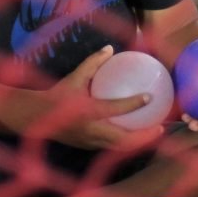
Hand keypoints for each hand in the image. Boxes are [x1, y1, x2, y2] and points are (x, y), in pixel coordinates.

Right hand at [40, 45, 164, 150]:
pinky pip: (112, 147)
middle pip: (124, 140)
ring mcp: (91, 142)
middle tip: (161, 127)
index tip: (149, 97)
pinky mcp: (89, 147)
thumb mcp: (73, 77)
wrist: (35, 117)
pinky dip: (126, 143)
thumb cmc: (56, 95)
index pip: (114, 108)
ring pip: (120, 147)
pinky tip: (133, 134)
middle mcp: (91, 130)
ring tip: (153, 133)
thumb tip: (109, 49)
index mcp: (87, 111)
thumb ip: (92, 63)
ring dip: (139, 142)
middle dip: (145, 136)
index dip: (133, 103)